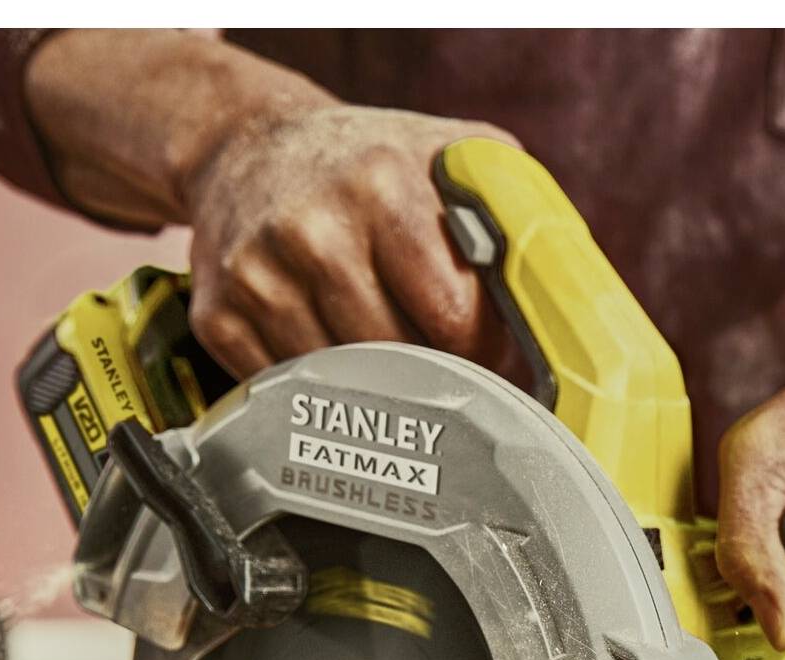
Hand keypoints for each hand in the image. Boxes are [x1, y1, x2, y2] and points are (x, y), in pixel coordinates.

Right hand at [181, 106, 520, 377]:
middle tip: (447, 358)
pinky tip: (332, 344)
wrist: (248, 145)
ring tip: (391, 344)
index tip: (493, 350)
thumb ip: (517, 216)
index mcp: (381, 187)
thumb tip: (566, 304)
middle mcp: (312, 230)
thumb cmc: (372, 162)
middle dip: (436, 369)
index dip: (485, 348)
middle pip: (401, 360)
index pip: (454, 319)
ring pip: (347, 383)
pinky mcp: (218, 315)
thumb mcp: (458, 156)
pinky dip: (322, 385)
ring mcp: (258, 275)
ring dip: (380, 382)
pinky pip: (291, 389)